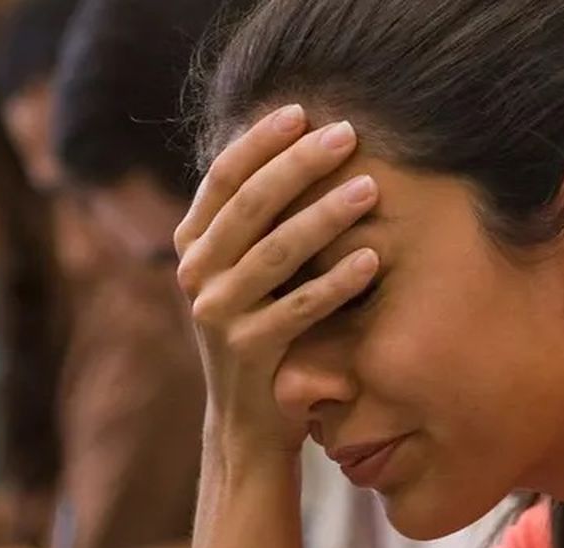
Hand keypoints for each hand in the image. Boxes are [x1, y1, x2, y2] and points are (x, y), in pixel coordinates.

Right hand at [174, 104, 381, 455]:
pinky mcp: (248, 352)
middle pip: (249, 206)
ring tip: (371, 189)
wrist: (249, 419)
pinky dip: (337, 281)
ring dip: (325, 216)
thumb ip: (257, 223)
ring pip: (274, 253)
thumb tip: (300, 147)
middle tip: (347, 135)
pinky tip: (371, 256)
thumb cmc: (261, 330)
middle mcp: (196, 275)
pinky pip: (299, 308)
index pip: (221, 179)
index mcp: (192, 246)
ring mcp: (217, 315)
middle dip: (299, 165)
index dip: (258, 142)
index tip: (301, 111)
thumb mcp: (246, 273)